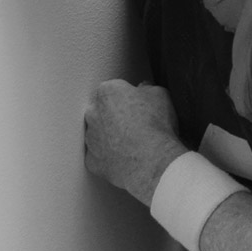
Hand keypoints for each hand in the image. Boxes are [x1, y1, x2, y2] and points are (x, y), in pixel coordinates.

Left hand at [84, 79, 187, 206]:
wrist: (151, 162)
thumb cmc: (155, 127)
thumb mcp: (161, 95)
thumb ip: (147, 88)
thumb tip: (145, 91)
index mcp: (107, 92)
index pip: (113, 89)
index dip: (127, 97)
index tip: (138, 104)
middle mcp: (93, 113)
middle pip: (102, 110)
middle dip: (114, 115)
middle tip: (136, 123)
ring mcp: (90, 138)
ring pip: (98, 134)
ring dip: (111, 136)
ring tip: (134, 143)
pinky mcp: (92, 160)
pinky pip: (99, 156)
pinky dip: (110, 157)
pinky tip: (128, 158)